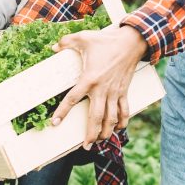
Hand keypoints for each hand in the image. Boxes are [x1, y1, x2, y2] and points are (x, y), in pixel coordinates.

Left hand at [50, 25, 148, 147]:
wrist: (132, 42)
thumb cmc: (106, 41)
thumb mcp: (83, 38)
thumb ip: (66, 42)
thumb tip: (53, 48)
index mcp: (89, 78)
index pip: (72, 98)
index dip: (63, 112)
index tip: (55, 123)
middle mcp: (102, 89)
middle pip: (95, 117)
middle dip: (91, 133)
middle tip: (85, 146)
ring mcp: (115, 92)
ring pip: (111, 117)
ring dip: (106, 131)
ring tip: (99, 142)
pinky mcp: (124, 91)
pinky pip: (124, 110)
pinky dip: (123, 121)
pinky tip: (118, 129)